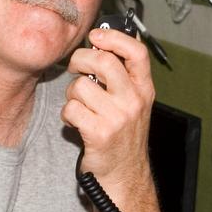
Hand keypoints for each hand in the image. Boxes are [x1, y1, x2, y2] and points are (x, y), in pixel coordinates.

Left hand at [63, 28, 154, 188]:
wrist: (125, 175)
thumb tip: (106, 39)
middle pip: (103, 61)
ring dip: (72, 95)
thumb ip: (124, 74)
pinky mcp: (100, 133)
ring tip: (80, 106)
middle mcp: (134, 101)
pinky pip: (71, 109)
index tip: (96, 36)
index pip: (136, 52)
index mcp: (144, 89)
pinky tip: (76, 122)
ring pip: (80, 86)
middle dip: (80, 59)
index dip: (114, 37)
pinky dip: (67, 115)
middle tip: (76, 67)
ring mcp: (118, 117)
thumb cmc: (124, 136)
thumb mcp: (134, 102)